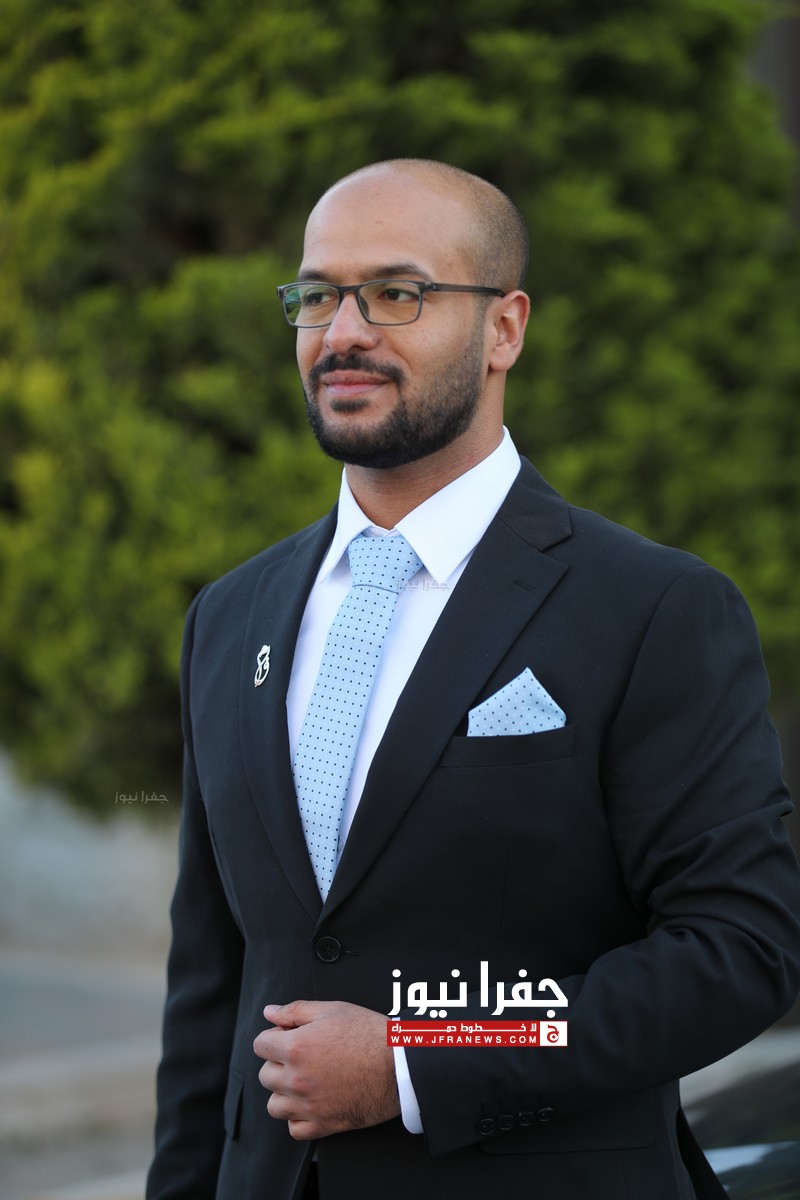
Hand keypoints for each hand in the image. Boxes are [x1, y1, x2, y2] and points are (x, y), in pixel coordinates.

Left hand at [253, 1000, 399, 1139]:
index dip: (275, 1036)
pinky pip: (294, 1129)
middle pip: (265, 1074)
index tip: (289, 1035)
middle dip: (278, 1062)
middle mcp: (297, 1079)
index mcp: (297, 1048)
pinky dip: (298, 1118)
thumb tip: (270, 1012)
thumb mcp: (333, 1010)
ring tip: (303, 1080)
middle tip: (301, 1055)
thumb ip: (295, 1010)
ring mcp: (308, 1105)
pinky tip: (310, 1102)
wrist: (399, 1066)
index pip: (260, 1045)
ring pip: (274, 1105)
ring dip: (283, 1092)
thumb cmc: (370, 1036)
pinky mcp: (323, 1124)